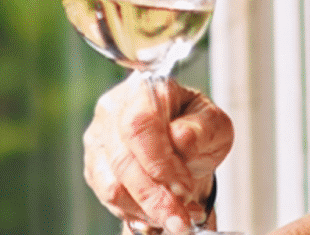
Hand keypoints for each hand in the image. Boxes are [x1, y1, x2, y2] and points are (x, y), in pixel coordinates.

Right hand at [83, 79, 233, 231]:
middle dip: (155, 198)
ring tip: (176, 218)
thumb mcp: (215, 124)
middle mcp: (114, 109)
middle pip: (124, 161)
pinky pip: (108, 198)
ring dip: (147, 210)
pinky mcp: (94, 165)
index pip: (140, 124)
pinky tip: (157, 215)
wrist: (183, 144)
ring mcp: (99, 138)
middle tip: (181, 220)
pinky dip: (136, 213)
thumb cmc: (197, 129)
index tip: (183, 189)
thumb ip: (202, 129)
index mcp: (146, 89)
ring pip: (112, 185)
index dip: (160, 162)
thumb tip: (181, 138)